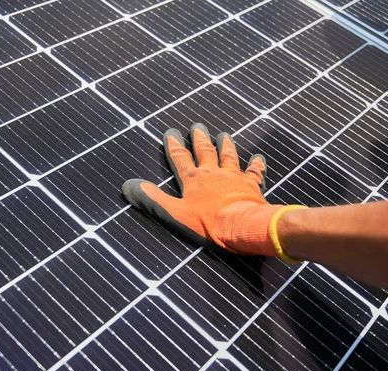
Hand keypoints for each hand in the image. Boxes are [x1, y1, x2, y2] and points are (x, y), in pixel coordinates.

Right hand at [122, 123, 285, 255]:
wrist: (243, 226)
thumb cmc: (207, 223)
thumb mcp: (174, 214)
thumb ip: (153, 199)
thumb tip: (129, 185)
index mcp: (193, 180)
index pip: (180, 158)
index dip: (174, 146)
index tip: (171, 132)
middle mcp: (213, 173)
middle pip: (205, 151)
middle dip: (199, 139)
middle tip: (198, 126)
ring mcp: (234, 177)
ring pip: (228, 156)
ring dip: (225, 145)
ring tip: (224, 135)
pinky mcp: (251, 185)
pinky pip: (254, 171)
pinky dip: (255, 164)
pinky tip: (258, 156)